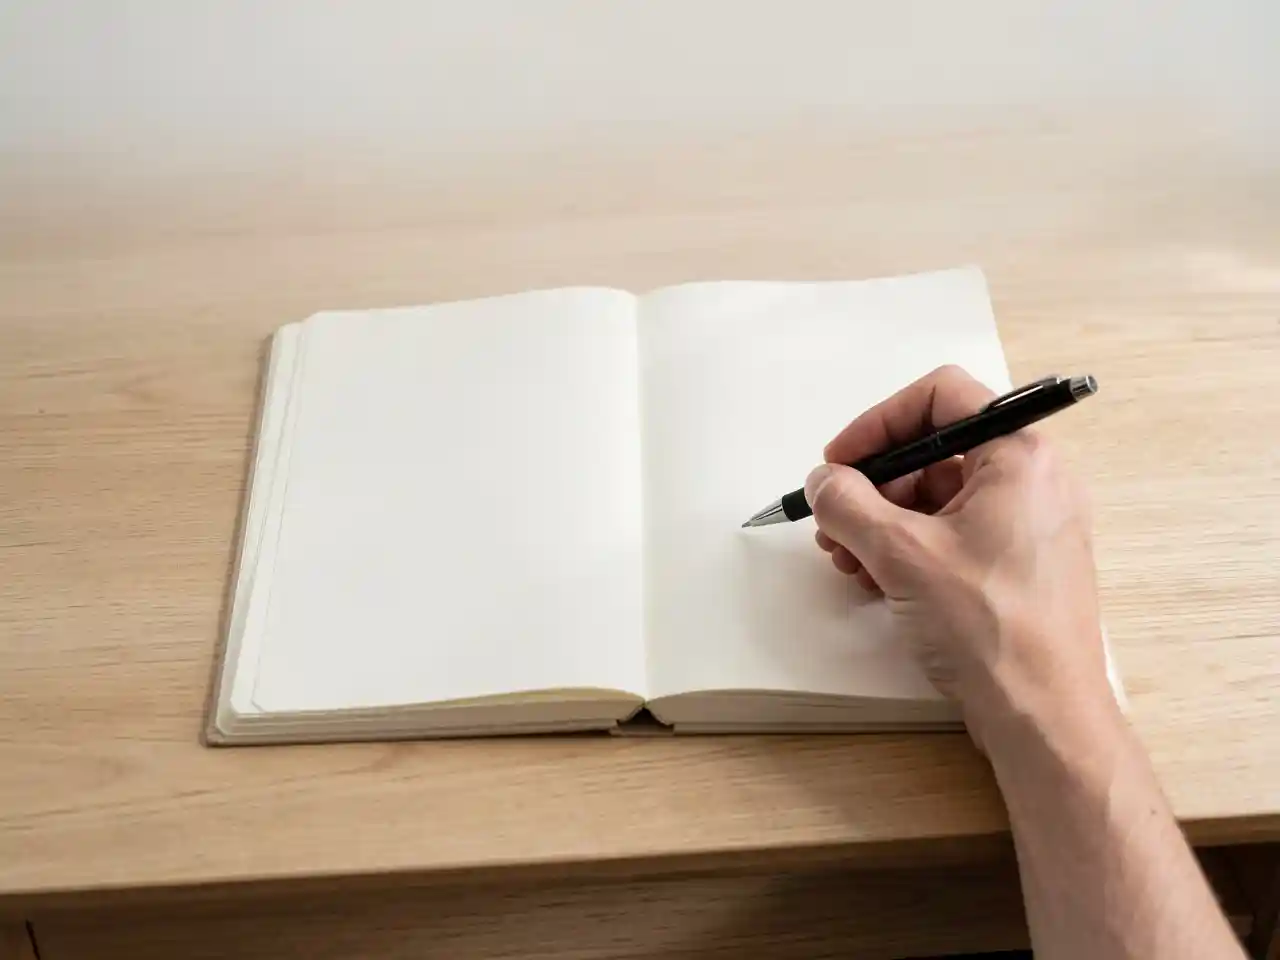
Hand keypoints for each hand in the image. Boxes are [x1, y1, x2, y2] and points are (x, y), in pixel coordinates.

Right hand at [807, 365, 1111, 746]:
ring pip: (940, 498)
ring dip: (883, 522)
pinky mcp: (1021, 565)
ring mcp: (1031, 525)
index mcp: (1020, 455)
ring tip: (848, 560)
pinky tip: (877, 581)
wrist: (1043, 715)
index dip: (879, 423)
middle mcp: (1034, 480)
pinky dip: (911, 549)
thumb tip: (824, 481)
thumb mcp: (900, 552)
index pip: (941, 396)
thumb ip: (849, 503)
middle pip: (935, 451)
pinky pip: (955, 535)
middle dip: (873, 484)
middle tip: (834, 522)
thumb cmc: (990, 628)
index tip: (841, 462)